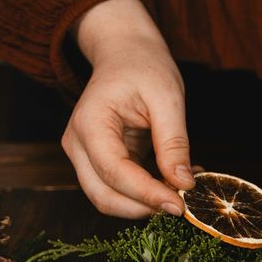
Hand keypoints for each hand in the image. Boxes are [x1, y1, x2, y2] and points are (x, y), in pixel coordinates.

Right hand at [64, 0, 193, 217]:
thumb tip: (183, 184)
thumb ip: (174, 143)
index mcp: (90, 123)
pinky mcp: (99, 162)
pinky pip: (120, 189)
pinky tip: (175, 180)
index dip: (147, 194)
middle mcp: (78, 144)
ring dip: (145, 204)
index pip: (114, 172)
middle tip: (183, 203)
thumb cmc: (144, 67)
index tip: (180, 205)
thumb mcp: (167, 98)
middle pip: (104, 196)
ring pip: (109, 199)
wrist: (126, 54)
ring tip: (182, 187)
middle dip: (143, 207)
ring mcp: (85, 155)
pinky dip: (147, 194)